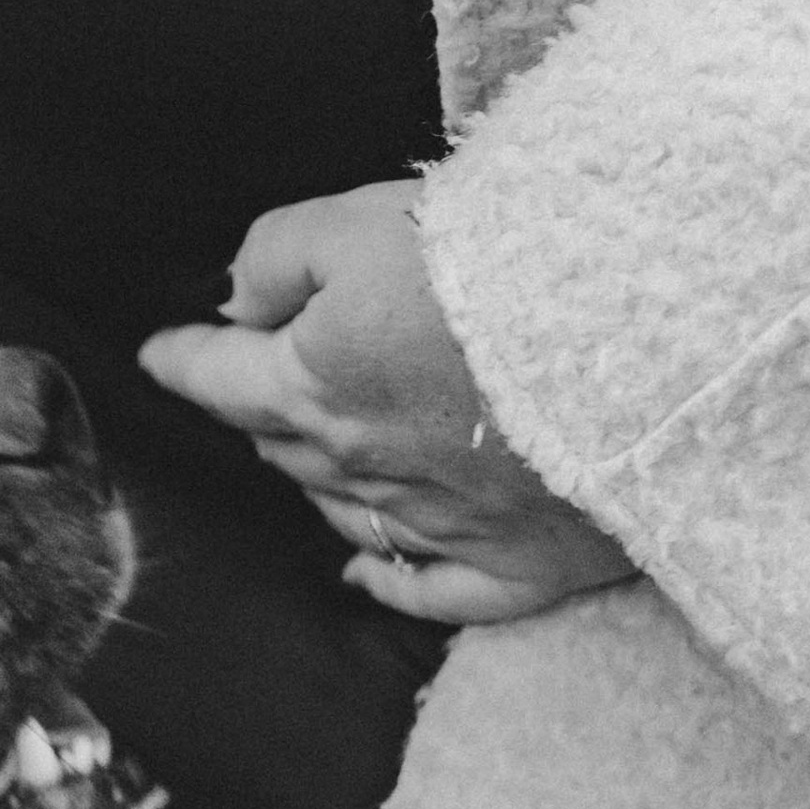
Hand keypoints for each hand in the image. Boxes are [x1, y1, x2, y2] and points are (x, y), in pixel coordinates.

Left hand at [138, 182, 639, 626]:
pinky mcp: (519, 563)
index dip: (182, 359)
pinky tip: (357, 570)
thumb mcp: (363, 220)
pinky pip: (430, 588)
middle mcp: (365, 468)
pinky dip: (384, 578)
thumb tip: (236, 301)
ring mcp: (441, 524)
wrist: (650, 335)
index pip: (220, 379)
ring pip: (342, 508)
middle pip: (282, 445)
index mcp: (316, 385)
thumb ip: (279, 255)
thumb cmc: (506, 261)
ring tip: (306, 447)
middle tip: (254, 377)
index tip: (158, 353)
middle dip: (258, 409)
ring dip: (314, 477)